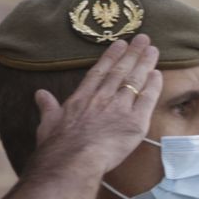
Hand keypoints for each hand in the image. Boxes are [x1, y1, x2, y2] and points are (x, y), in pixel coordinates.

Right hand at [30, 34, 161, 178]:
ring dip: (145, 63)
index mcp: (82, 97)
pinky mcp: (135, 122)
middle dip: (132, 53)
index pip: (99, 72)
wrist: (73, 159)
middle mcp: (102, 98)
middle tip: (144, 39)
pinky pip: (147, 100)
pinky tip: (158, 74)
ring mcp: (119, 108)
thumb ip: (47, 106)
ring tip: (153, 49)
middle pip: (120, 71)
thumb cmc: (58, 146)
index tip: (119, 44)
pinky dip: (153, 86)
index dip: (111, 57)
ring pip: (134, 80)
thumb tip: (40, 94)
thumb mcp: (48, 122)